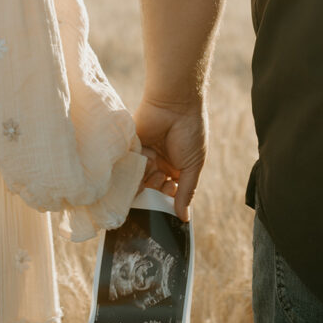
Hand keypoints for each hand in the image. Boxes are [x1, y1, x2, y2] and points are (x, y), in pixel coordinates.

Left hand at [134, 96, 207, 221]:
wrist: (176, 104)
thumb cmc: (190, 131)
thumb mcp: (193, 165)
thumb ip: (186, 192)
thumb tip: (184, 218)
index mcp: (177, 167)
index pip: (169, 190)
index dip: (168, 196)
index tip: (169, 193)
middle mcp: (160, 162)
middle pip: (152, 186)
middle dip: (155, 187)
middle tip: (159, 179)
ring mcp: (145, 154)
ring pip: (140, 177)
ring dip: (144, 178)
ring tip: (151, 167)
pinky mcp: (132, 147)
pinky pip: (129, 165)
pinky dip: (133, 169)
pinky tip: (138, 166)